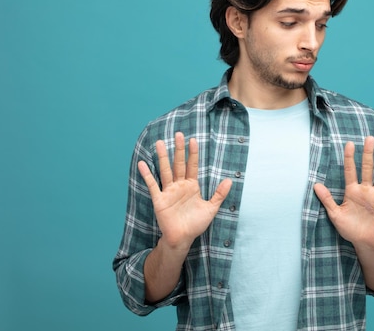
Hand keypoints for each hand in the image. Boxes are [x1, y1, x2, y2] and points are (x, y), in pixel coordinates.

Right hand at [138, 132, 231, 248]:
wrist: (183, 239)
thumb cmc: (196, 224)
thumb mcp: (211, 208)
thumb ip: (219, 194)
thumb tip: (230, 180)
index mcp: (192, 186)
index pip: (192, 166)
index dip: (193, 153)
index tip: (193, 140)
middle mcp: (179, 186)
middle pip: (179, 164)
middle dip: (179, 149)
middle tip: (178, 134)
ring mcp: (169, 192)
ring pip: (166, 171)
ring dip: (163, 157)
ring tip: (160, 143)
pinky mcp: (159, 200)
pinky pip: (153, 185)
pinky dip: (148, 175)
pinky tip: (143, 164)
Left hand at [313, 136, 373, 249]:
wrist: (364, 242)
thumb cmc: (349, 228)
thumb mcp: (335, 214)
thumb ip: (327, 199)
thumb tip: (315, 184)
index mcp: (352, 191)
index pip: (350, 171)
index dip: (350, 158)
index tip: (349, 144)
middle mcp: (365, 190)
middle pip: (367, 169)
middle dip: (368, 154)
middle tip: (370, 138)